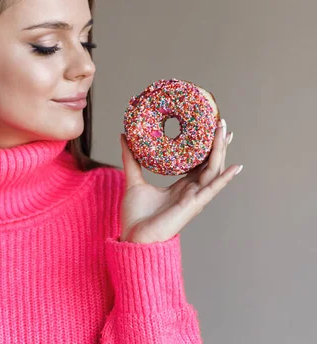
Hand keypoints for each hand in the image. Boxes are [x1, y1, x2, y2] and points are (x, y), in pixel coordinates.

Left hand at [119, 119, 241, 243]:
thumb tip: (124, 136)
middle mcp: (191, 190)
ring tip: (226, 132)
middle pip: (210, 163)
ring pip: (213, 170)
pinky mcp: (193, 205)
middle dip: (218, 143)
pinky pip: (212, 189)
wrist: (134, 238)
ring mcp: (194, 197)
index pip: (198, 162)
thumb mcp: (133, 180)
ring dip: (221, 151)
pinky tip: (236, 167)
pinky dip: (224, 178)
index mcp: (181, 186)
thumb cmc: (136, 216)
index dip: (205, 146)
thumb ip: (131, 159)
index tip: (210, 127)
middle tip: (222, 122)